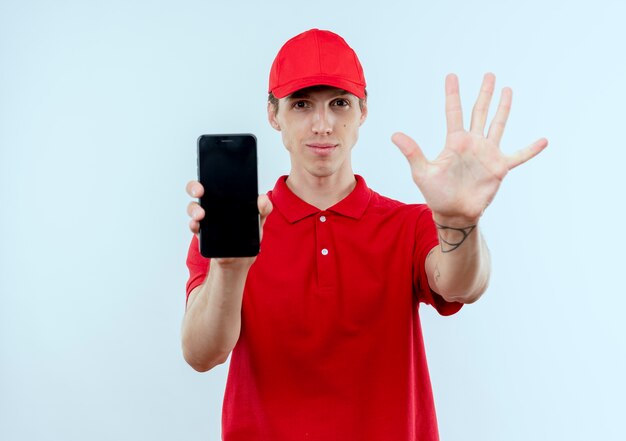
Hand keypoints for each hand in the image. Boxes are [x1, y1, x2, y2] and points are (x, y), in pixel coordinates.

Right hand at [185, 180, 272, 255]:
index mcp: (225, 197)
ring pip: (193, 207)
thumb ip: (263, 209)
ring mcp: (205, 218)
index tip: (211, 171)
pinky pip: (193, 226)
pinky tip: (198, 226)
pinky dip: (194, 225)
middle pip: (197, 190)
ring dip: (194, 209)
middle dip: (194, 187)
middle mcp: (212, 204)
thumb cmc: (247, 236)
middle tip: (200, 191)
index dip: (209, 173)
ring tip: (201, 215)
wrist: (240, 259)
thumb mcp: (258, 220)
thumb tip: (263, 199)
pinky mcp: (201, 232)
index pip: (214, 181)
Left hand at [392, 73, 547, 225]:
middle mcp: (472, 143)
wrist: (454, 213)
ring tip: (508, 90)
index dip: (452, 94)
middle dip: (484, 93)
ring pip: (498, 125)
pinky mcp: (499, 168)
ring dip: (503, 108)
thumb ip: (412, 152)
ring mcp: (487, 154)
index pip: (454, 112)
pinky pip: (519, 156)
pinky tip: (543, 140)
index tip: (451, 75)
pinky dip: (530, 149)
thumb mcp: (422, 172)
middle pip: (479, 112)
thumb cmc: (436, 194)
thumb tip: (395, 134)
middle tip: (489, 74)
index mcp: (454, 142)